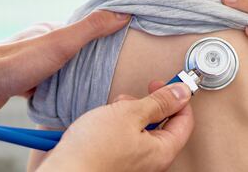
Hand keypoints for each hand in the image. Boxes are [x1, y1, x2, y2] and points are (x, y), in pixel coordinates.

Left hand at [0, 11, 129, 115]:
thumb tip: (122, 14)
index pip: (85, 30)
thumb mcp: (62, 42)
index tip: (121, 47)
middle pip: (75, 52)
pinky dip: (58, 92)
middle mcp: (42, 45)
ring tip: (92, 89)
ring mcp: (33, 64)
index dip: (103, 38)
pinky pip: (49, 86)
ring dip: (73, 79)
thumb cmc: (18, 62)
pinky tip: (68, 100)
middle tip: (109, 74)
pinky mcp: (24, 83)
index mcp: (51, 30)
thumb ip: (92, 29)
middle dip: (90, 62)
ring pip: (62, 71)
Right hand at [38, 82, 193, 171]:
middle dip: (147, 104)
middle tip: (134, 98)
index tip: (165, 84)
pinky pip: (125, 134)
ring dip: (129, 112)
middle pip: (162, 122)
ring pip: (141, 127)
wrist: (62, 170)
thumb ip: (159, 102)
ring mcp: (133, 160)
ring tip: (113, 111)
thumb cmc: (93, 150)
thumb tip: (182, 92)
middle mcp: (150, 159)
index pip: (184, 120)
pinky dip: (117, 123)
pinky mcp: (117, 158)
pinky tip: (103, 121)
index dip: (177, 98)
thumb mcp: (130, 114)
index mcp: (162, 151)